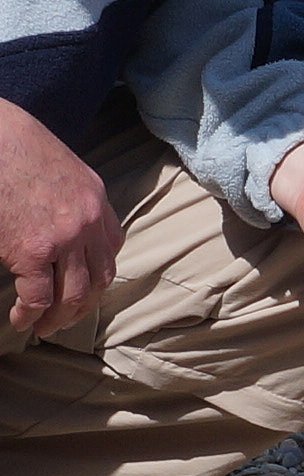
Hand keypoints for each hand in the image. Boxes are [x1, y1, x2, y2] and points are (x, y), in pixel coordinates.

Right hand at [0, 98, 123, 337]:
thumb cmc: (19, 148)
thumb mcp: (64, 172)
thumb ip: (71, 201)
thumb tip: (58, 227)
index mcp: (97, 200)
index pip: (111, 249)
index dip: (98, 274)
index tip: (83, 288)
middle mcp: (88, 222)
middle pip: (99, 279)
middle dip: (83, 306)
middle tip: (65, 320)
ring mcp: (64, 238)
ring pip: (74, 294)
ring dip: (60, 318)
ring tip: (44, 328)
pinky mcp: (33, 250)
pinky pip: (39, 295)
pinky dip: (31, 314)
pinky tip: (22, 320)